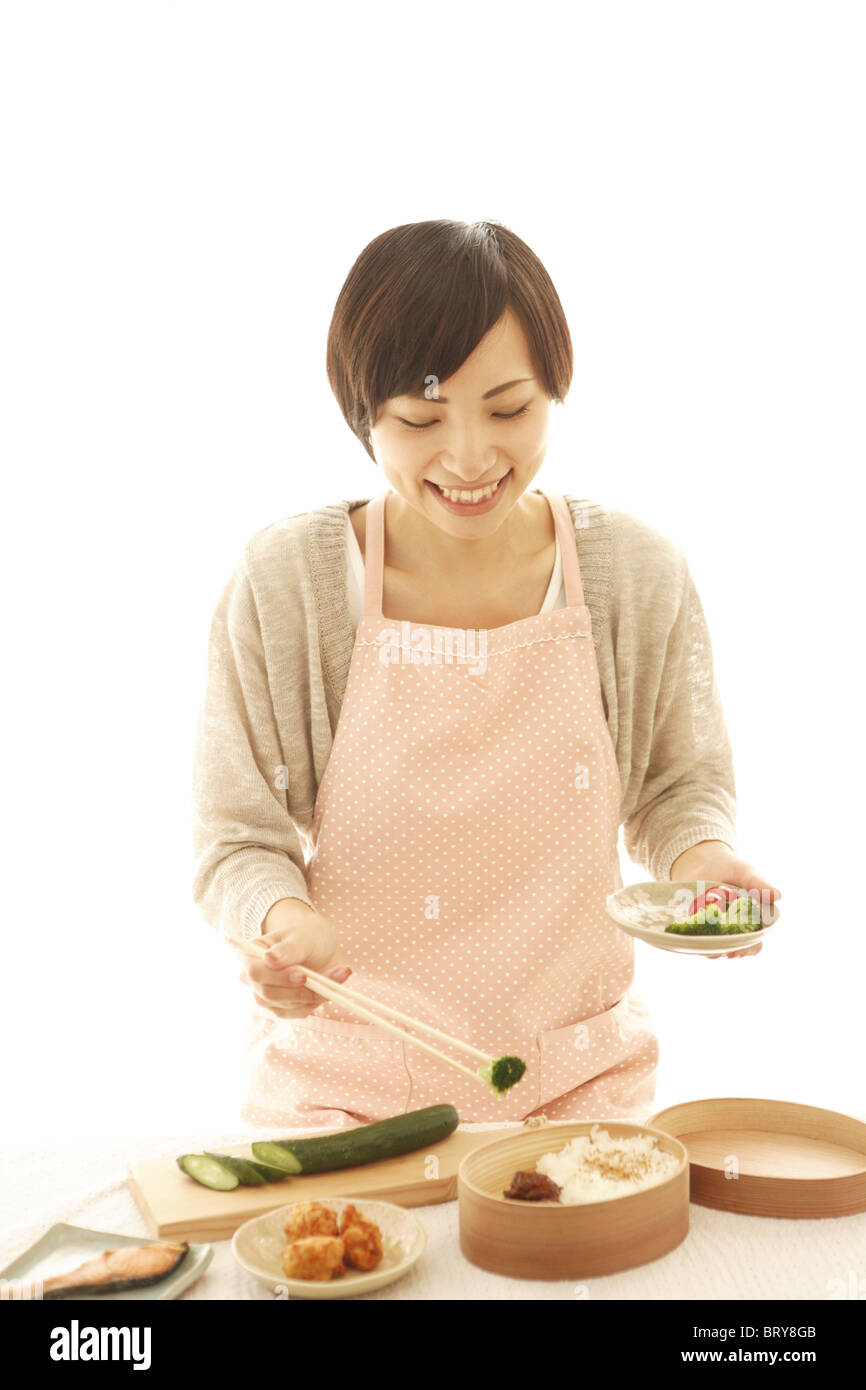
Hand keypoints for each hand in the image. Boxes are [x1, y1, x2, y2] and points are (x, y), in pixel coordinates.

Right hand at [237, 897, 351, 1018]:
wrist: (319, 948)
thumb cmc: (306, 937)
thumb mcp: (302, 937)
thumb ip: (288, 948)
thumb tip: (269, 958)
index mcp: (251, 955)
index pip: (255, 973)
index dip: (278, 977)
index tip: (302, 975)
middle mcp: (254, 979)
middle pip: (268, 994)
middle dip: (299, 990)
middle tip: (325, 982)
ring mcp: (266, 997)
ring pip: (286, 1006)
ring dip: (315, 994)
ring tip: (340, 974)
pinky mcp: (283, 1009)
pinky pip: (299, 1011)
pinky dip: (318, 1001)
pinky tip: (332, 986)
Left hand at [669, 840, 781, 959]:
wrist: (702, 862)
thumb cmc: (731, 868)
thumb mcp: (746, 872)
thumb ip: (759, 883)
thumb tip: (778, 896)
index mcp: (752, 922)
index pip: (754, 944)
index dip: (749, 948)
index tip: (742, 947)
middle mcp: (733, 931)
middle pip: (733, 951)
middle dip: (729, 951)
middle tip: (723, 949)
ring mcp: (713, 931)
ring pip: (713, 950)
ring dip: (710, 949)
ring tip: (707, 942)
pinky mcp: (694, 927)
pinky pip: (694, 940)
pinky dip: (692, 939)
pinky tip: (690, 933)